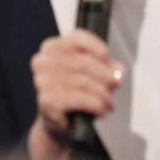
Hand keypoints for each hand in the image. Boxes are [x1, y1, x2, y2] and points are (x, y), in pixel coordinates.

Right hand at [30, 29, 122, 144]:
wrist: (57, 122)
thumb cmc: (74, 92)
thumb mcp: (93, 74)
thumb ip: (108, 68)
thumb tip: (117, 73)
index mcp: (52, 47)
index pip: (79, 38)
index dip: (99, 49)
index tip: (109, 62)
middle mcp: (43, 61)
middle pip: (84, 62)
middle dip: (105, 76)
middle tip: (114, 85)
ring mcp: (42, 81)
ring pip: (84, 82)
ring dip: (103, 94)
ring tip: (109, 102)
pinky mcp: (47, 101)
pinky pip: (79, 99)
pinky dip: (96, 105)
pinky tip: (102, 110)